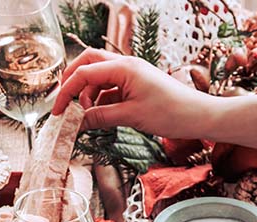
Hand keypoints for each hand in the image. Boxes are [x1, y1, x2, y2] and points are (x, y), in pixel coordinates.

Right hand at [53, 48, 217, 135]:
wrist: (199, 116)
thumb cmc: (171, 113)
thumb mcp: (131, 117)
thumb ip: (100, 117)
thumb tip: (76, 122)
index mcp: (124, 67)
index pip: (84, 72)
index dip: (67, 92)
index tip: (58, 112)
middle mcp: (126, 65)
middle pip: (89, 64)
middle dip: (73, 82)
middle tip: (65, 104)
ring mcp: (132, 74)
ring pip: (99, 77)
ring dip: (88, 94)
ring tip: (85, 116)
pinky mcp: (137, 85)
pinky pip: (111, 88)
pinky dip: (101, 100)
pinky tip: (99, 116)